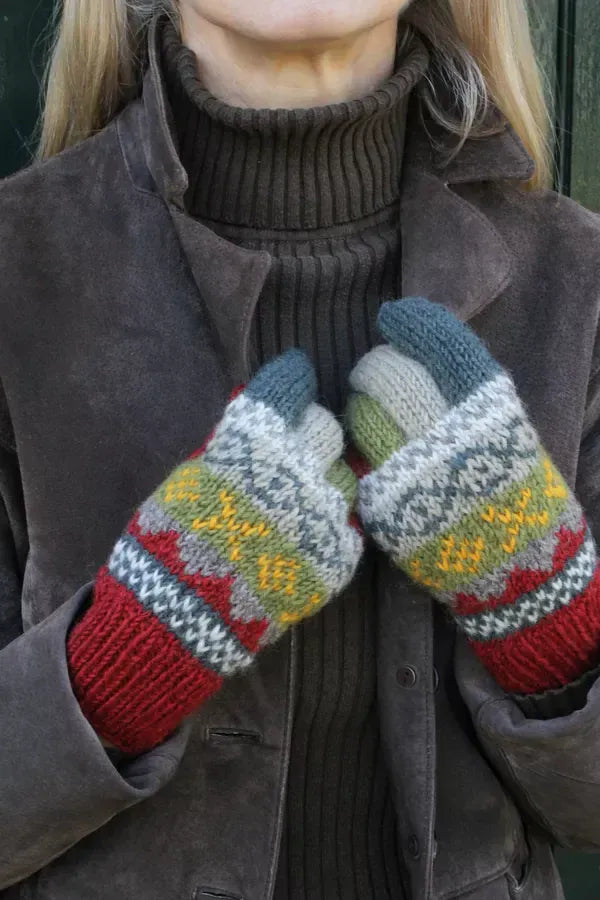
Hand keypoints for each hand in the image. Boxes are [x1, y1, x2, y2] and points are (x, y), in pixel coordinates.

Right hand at [69, 350, 362, 752]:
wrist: (182, 619)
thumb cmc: (170, 542)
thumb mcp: (187, 478)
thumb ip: (227, 441)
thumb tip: (249, 402)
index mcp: (254, 442)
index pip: (288, 388)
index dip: (291, 379)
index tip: (294, 377)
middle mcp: (297, 470)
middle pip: (325, 428)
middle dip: (309, 432)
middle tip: (293, 448)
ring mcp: (323, 514)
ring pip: (343, 475)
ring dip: (324, 481)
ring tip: (299, 501)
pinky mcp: (339, 555)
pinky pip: (347, 523)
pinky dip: (329, 523)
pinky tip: (306, 534)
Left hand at [346, 297, 599, 695]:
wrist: (521, 572)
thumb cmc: (518, 494)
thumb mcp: (510, 431)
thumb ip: (467, 392)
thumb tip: (419, 347)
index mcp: (490, 411)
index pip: (441, 345)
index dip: (413, 323)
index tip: (395, 316)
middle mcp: (450, 437)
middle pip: (389, 375)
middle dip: (376, 365)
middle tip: (377, 371)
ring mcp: (413, 474)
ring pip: (361, 414)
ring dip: (360, 404)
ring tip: (371, 410)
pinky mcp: (386, 508)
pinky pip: (356, 459)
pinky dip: (358, 447)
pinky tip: (370, 448)